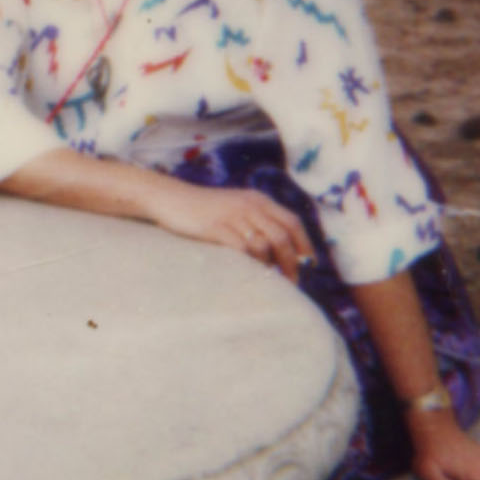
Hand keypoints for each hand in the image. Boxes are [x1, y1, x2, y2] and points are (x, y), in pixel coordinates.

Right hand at [148, 181, 312, 280]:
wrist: (171, 198)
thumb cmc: (205, 208)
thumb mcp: (236, 206)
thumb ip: (258, 220)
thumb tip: (283, 249)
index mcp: (258, 200)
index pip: (292, 222)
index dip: (305, 244)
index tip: (308, 263)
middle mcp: (249, 206)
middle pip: (282, 236)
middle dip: (291, 261)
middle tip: (292, 281)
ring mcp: (232, 216)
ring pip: (264, 244)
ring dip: (271, 265)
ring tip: (271, 279)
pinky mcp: (215, 228)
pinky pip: (242, 248)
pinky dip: (250, 263)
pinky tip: (250, 272)